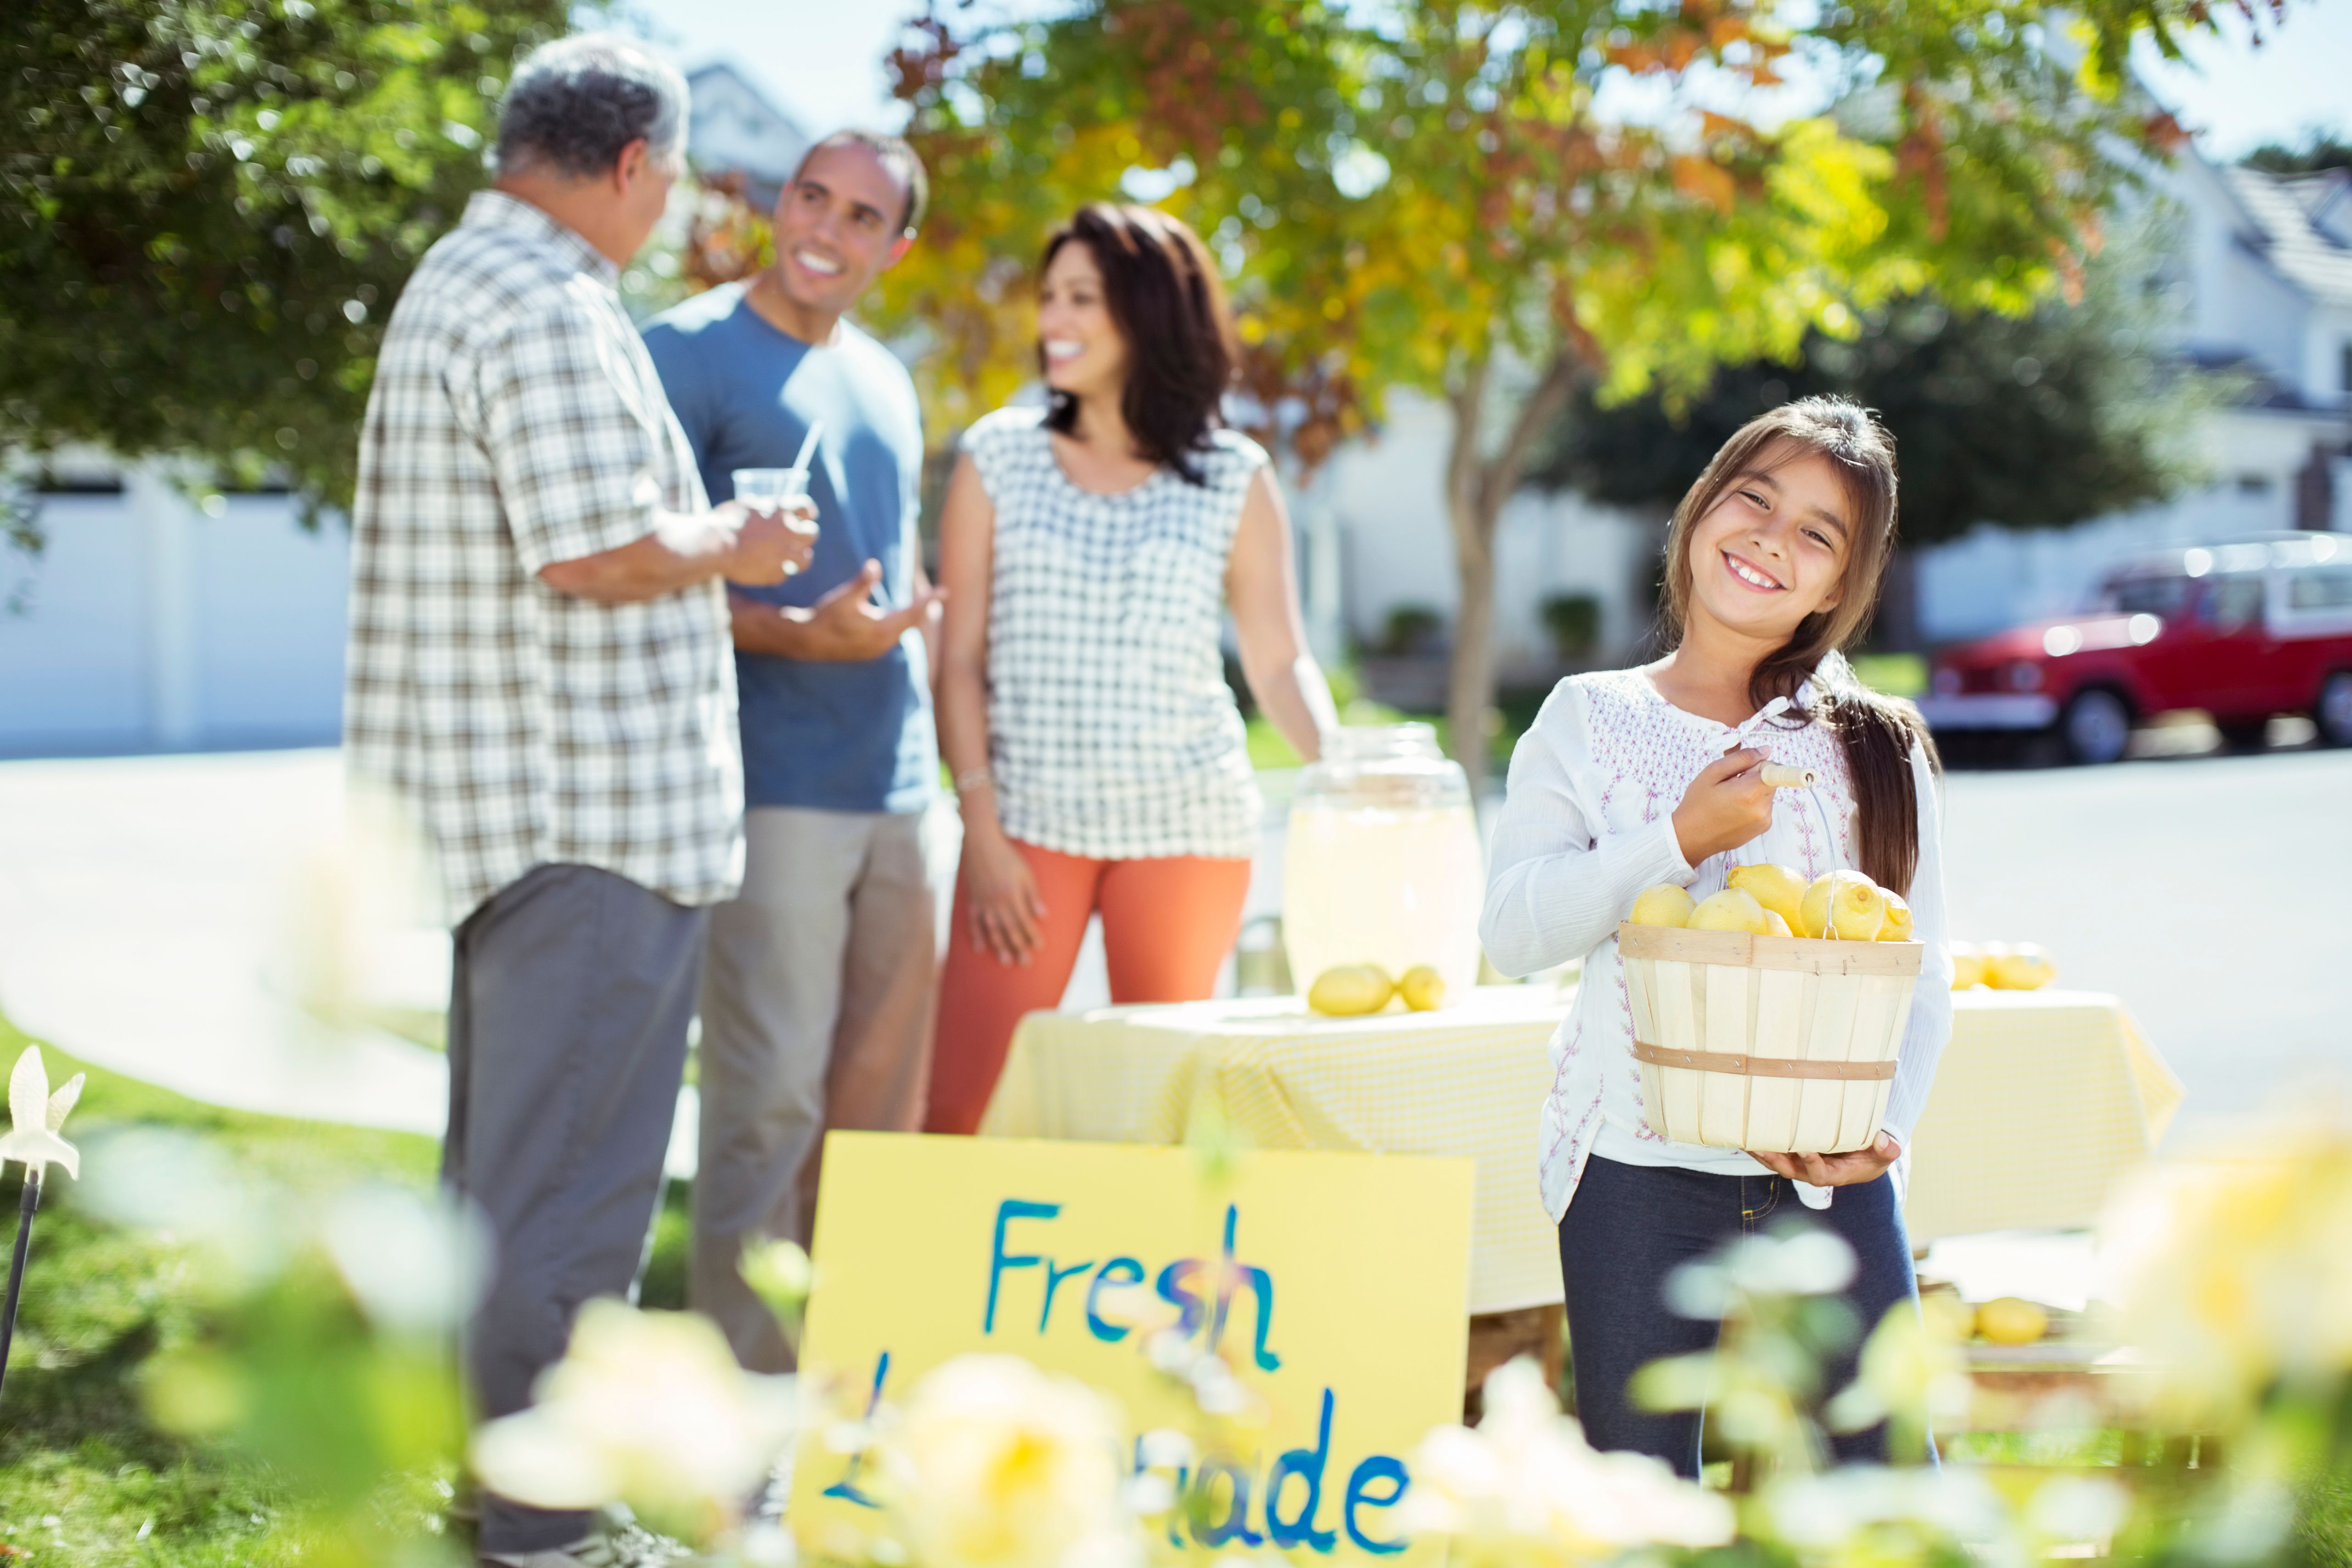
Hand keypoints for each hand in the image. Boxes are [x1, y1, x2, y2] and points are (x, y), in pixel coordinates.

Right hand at [722, 497, 818, 584]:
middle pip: (812, 533)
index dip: (808, 512)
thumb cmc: (725, 521)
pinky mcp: (775, 572)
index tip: (807, 516)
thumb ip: (759, 506)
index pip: (806, 507)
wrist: (716, 544)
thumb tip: (759, 503)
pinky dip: (777, 572)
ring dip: (800, 558)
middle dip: (807, 535)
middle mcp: (788, 531)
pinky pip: (783, 574)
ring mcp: (784, 553)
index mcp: (780, 510)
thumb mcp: (744, 505)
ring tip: (792, 559)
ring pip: (805, 559)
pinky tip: (768, 570)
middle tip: (798, 539)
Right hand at [787, 560, 946, 661]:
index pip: (913, 612)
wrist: (807, 641)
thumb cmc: (827, 616)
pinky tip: (897, 620)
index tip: (945, 590)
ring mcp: (876, 650)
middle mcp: (884, 642)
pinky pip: (892, 638)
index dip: (929, 599)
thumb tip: (875, 565)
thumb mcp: (844, 597)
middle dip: (923, 608)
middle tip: (935, 595)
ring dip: (912, 618)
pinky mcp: (869, 652)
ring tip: (921, 606)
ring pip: (902, 631)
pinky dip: (899, 626)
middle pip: (912, 623)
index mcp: (882, 628)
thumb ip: (862, 582)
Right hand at [961, 826, 1047, 966]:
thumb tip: (1043, 917)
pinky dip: (976, 936)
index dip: (1032, 935)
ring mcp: (982, 903)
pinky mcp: (972, 900)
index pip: (1024, 921)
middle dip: (1018, 947)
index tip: (1040, 947)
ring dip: (999, 947)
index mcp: (1012, 895)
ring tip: (1006, 962)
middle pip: (1009, 929)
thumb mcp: (1025, 873)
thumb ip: (1033, 896)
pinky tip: (980, 949)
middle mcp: (996, 902)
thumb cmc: (1007, 856)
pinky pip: (973, 922)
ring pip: (991, 930)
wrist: (980, 843)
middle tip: (1025, 963)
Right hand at [1670, 746, 1774, 865]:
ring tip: (1728, 798)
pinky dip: (1751, 804)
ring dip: (1752, 791)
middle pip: (1770, 780)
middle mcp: (1762, 809)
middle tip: (1729, 783)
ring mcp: (1764, 821)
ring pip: (1766, 793)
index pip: (1773, 768)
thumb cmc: (1697, 805)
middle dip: (1753, 777)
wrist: (1690, 838)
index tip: (1742, 771)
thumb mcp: (1713, 773)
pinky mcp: (1762, 828)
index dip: (1756, 765)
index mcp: (1750, 793)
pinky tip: (1733, 809)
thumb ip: (1741, 758)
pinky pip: (1763, 806)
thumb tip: (1765, 750)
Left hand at [1747, 1132, 1901, 1187]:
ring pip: (1778, 1163)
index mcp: (1834, 1174)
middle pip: (1791, 1170)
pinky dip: (1760, 1146)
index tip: (1805, 1148)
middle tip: (1763, 1147)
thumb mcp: (1883, 1154)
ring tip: (1747, 1141)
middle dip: (1777, 1160)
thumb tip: (1886, 1143)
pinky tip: (1745, 1135)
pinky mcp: (1793, 1155)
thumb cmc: (1872, 1156)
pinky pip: (1774, 1153)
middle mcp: (1813, 1172)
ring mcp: (1801, 1164)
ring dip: (1762, 1154)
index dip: (1812, 1163)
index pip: (1819, 1174)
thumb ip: (1886, 1150)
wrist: (1862, 1157)